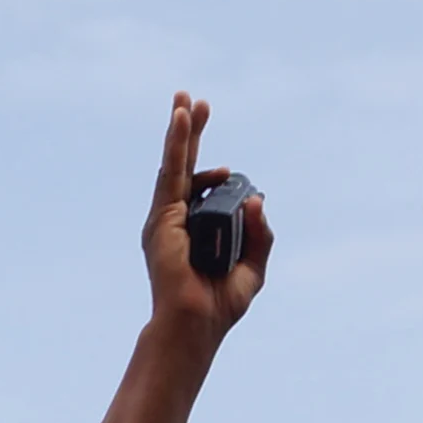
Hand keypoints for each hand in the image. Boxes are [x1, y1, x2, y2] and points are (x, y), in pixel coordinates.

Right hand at [143, 92, 268, 336]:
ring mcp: (167, 215)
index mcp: (196, 229)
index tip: (234, 172)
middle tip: (197, 102)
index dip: (215, 174)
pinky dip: (178, 144)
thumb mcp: (253, 268)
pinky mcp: (163, 214)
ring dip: (182, 130)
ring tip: (187, 101)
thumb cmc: (220, 303)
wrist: (197, 321)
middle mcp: (177, 218)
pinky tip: (181, 120)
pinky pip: (172, 172)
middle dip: (192, 134)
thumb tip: (257, 198)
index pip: (203, 191)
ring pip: (175, 163)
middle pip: (186, 167)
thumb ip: (260, 235)